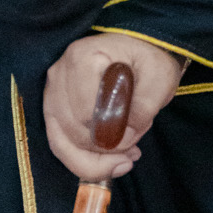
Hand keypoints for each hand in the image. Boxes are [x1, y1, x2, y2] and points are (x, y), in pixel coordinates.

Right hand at [43, 33, 183, 183]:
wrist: (136, 50)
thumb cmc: (147, 59)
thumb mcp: (160, 76)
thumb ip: (145, 104)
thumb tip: (125, 135)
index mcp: (82, 58)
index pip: (86, 113)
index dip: (112, 133)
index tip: (138, 132)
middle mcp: (59, 75)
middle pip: (76, 133)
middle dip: (110, 148)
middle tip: (137, 142)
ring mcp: (52, 93)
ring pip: (65, 146)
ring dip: (98, 160)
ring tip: (127, 155)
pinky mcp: (53, 110)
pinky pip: (60, 147)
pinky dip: (85, 162)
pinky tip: (110, 161)